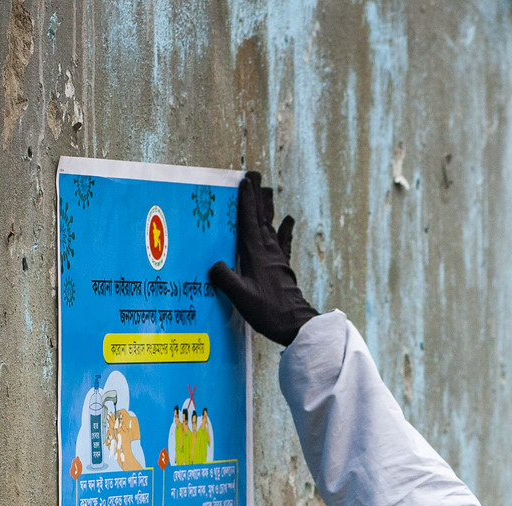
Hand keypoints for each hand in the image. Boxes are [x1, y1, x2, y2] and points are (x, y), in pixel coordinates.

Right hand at [208, 171, 319, 346]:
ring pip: (271, 226)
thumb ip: (226, 279)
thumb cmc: (268, 312)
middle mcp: (268, 252)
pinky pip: (283, 243)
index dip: (247, 200)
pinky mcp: (284, 268)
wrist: (297, 325)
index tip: (246, 180)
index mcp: (256, 254)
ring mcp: (278, 259)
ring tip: (269, 190)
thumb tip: (214, 265)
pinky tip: (288, 220)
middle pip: (261, 217)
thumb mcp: (241, 298)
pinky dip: (284, 230)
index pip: (249, 221)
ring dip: (269, 207)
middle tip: (256, 175)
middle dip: (257, 196)